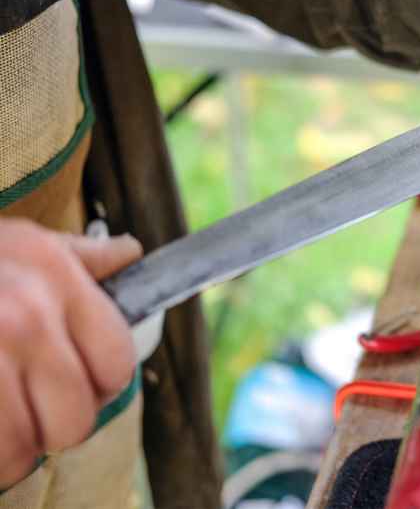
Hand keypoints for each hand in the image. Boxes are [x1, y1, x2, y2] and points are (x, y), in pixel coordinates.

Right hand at [0, 219, 140, 486]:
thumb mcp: (22, 244)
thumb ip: (81, 258)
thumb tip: (128, 254)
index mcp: (56, 281)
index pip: (116, 364)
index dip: (101, 384)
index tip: (80, 383)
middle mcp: (24, 321)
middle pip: (75, 420)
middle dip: (55, 424)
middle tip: (31, 408)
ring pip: (22, 452)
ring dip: (11, 451)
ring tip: (0, 419)